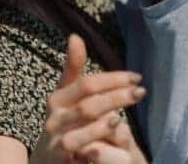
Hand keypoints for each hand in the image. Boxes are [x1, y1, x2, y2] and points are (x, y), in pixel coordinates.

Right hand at [31, 34, 146, 162]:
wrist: (46, 160)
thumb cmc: (63, 122)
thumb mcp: (66, 95)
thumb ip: (72, 68)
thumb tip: (74, 36)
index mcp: (58, 99)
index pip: (87, 84)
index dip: (113, 80)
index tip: (137, 77)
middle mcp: (55, 117)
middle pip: (89, 104)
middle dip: (117, 97)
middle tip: (141, 92)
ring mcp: (57, 139)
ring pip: (83, 127)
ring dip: (106, 122)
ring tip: (123, 118)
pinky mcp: (62, 157)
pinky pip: (80, 149)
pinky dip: (96, 143)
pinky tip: (111, 137)